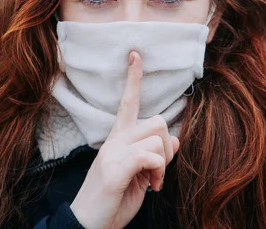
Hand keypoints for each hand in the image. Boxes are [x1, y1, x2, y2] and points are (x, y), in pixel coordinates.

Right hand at [69, 51, 179, 228]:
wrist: (90, 225)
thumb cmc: (115, 199)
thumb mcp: (140, 175)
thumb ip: (154, 155)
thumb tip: (175, 140)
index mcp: (118, 139)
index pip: (128, 102)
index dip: (133, 79)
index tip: (135, 54)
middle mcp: (114, 140)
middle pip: (156, 121)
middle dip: (167, 146)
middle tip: (159, 169)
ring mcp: (113, 153)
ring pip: (157, 138)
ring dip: (163, 164)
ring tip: (152, 182)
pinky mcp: (115, 168)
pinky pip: (150, 155)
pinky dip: (158, 173)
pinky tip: (150, 187)